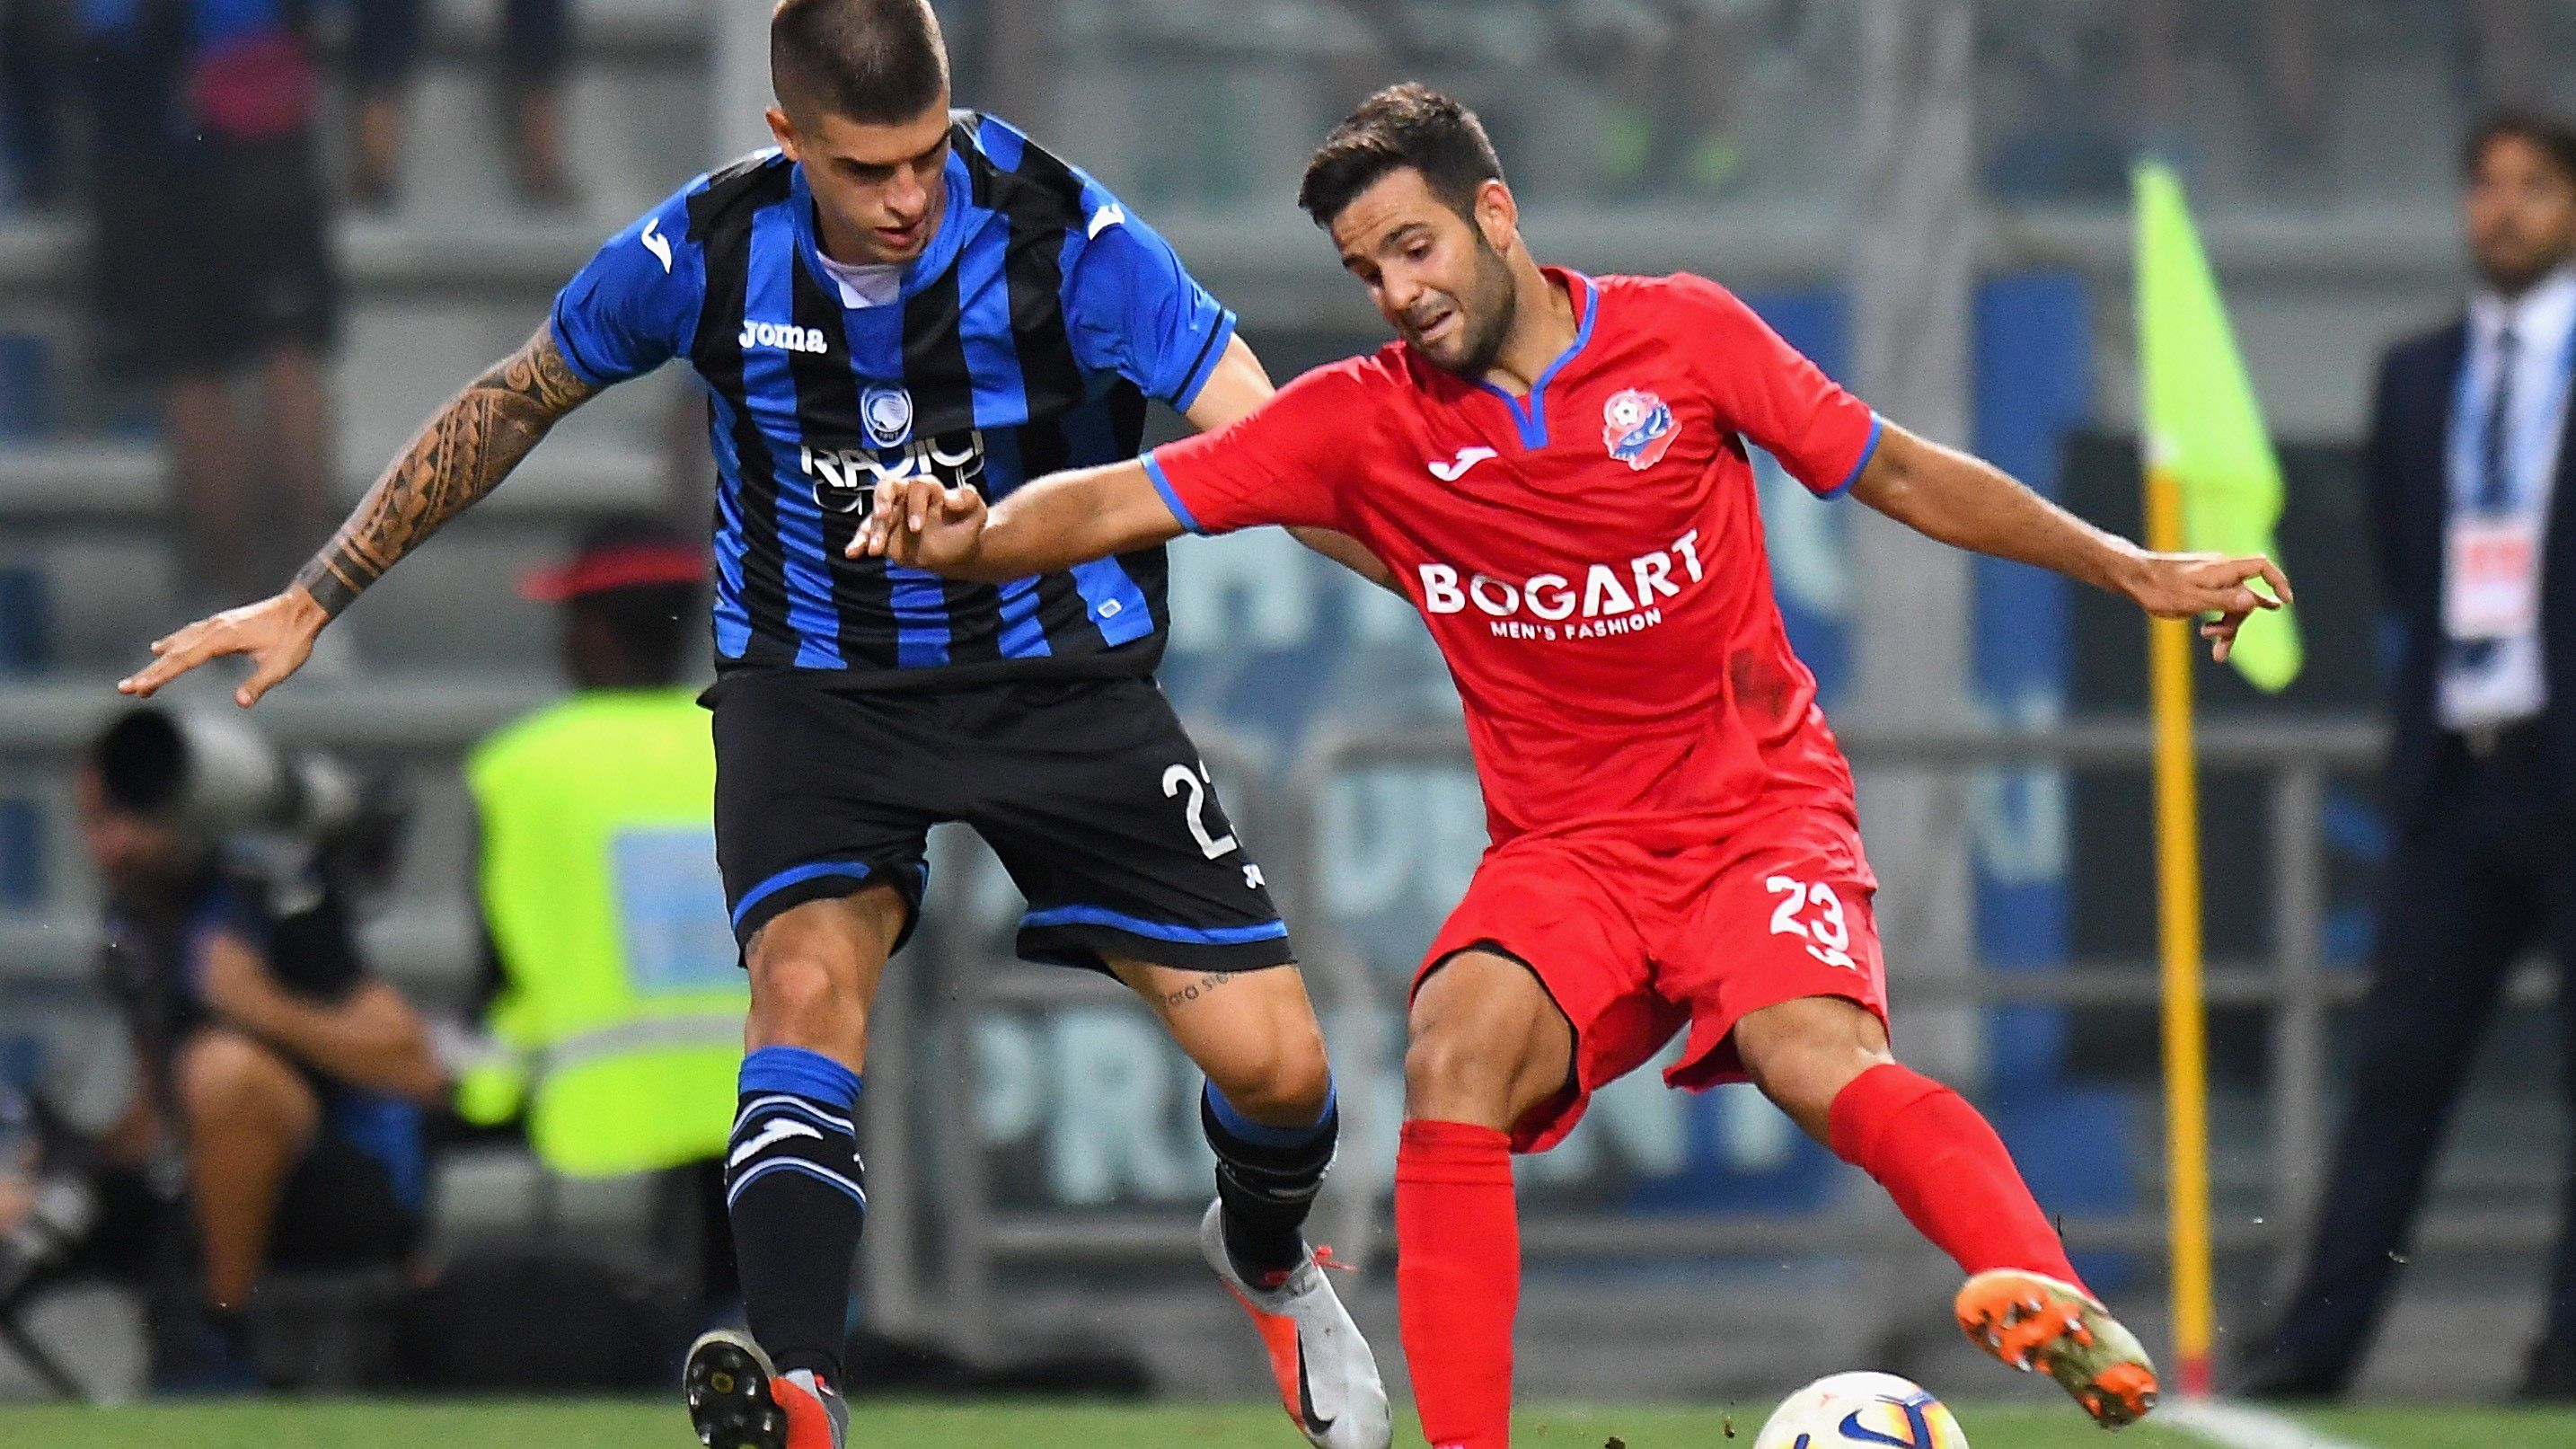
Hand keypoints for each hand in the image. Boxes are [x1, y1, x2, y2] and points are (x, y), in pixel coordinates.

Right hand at [117, 588, 329, 706]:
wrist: (302, 608)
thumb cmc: (293, 638)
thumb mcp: (279, 666)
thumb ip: (259, 684)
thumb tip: (241, 703)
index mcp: (222, 639)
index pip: (183, 661)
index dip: (159, 676)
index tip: (138, 688)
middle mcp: (213, 628)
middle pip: (174, 654)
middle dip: (149, 672)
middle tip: (125, 690)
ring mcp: (215, 624)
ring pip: (179, 644)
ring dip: (159, 661)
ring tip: (141, 680)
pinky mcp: (221, 623)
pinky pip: (189, 635)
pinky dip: (172, 644)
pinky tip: (161, 647)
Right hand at [847, 477, 989, 572]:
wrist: (958, 549)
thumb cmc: (966, 526)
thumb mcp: (976, 514)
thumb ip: (969, 501)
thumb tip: (951, 498)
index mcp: (929, 488)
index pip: (917, 486)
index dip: (915, 505)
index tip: (917, 528)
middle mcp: (906, 496)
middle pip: (887, 487)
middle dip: (883, 503)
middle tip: (883, 519)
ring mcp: (893, 514)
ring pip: (875, 514)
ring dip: (873, 530)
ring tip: (874, 550)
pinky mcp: (884, 533)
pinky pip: (867, 533)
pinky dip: (858, 542)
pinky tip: (852, 553)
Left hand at [2123, 551, 2293, 664]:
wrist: (2133, 577)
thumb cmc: (2159, 588)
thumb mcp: (2192, 600)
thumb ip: (2224, 600)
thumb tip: (2255, 601)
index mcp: (2223, 569)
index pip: (2261, 567)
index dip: (2278, 581)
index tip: (2285, 601)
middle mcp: (2220, 571)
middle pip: (2246, 596)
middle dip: (2238, 625)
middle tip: (2219, 650)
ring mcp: (2210, 578)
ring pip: (2231, 605)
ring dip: (2226, 628)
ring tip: (2216, 653)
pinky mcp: (2200, 586)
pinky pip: (2218, 603)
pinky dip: (2217, 620)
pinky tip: (2210, 635)